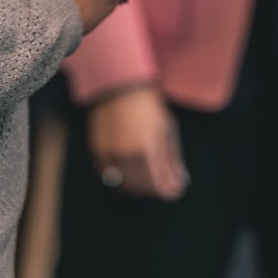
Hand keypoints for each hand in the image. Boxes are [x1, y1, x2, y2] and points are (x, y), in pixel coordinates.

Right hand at [86, 84, 187, 200]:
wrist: (120, 87)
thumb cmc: (148, 106)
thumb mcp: (166, 129)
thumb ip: (172, 158)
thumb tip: (178, 180)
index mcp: (147, 150)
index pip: (160, 184)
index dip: (169, 191)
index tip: (175, 190)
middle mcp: (127, 155)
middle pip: (143, 188)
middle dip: (156, 189)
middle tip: (163, 185)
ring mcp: (110, 154)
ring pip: (124, 185)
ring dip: (138, 187)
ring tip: (147, 179)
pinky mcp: (98, 151)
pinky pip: (108, 176)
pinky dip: (119, 179)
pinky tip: (128, 172)